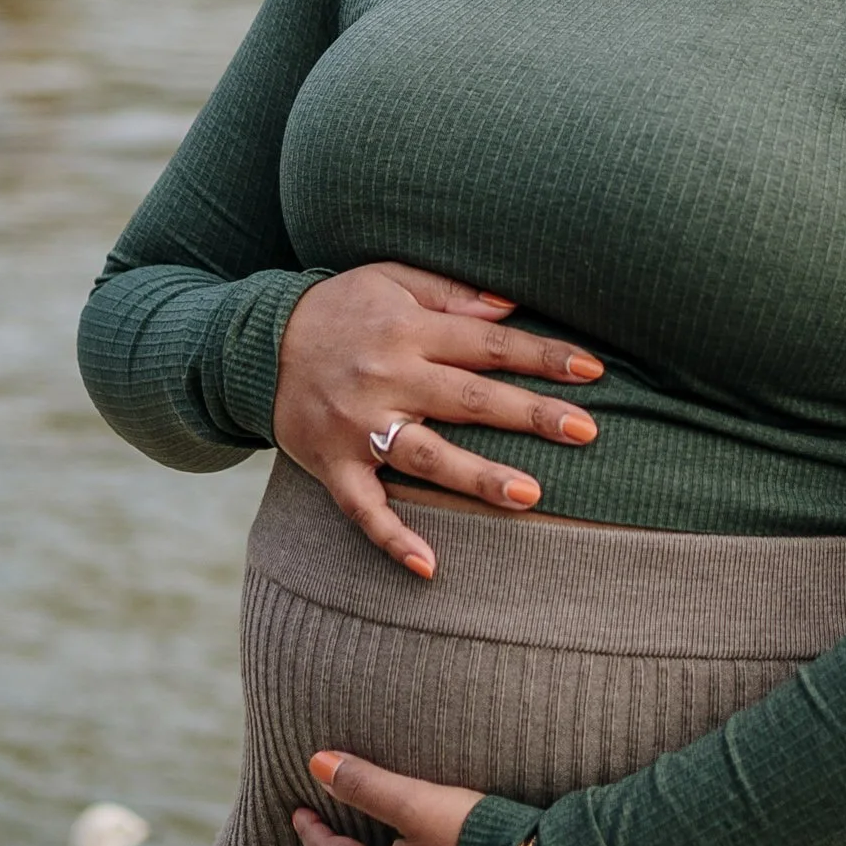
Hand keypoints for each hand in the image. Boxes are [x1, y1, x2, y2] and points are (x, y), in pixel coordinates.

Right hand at [273, 263, 601, 577]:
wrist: (253, 345)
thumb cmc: (339, 308)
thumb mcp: (390, 278)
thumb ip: (450, 291)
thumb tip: (511, 305)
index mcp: (407, 329)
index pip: (488, 343)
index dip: (542, 356)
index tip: (592, 371)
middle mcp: (387, 377)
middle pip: (469, 399)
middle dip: (530, 415)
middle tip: (587, 431)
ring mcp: (359, 427)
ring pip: (427, 456)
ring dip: (478, 478)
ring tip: (531, 496)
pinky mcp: (332, 465)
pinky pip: (364, 509)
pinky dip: (393, 539)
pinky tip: (429, 567)